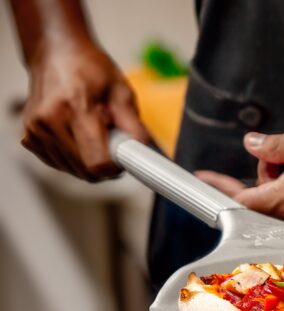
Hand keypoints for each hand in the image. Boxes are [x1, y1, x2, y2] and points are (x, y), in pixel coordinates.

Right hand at [21, 40, 148, 181]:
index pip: (97, 163)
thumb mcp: (121, 90)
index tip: (124, 155)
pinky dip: (75, 158)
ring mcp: (35, 131)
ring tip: (92, 132)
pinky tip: (77, 135)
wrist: (55, 53)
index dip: (116, 166)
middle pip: (87, 171)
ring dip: (90, 160)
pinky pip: (61, 165)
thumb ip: (134, 125)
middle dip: (105, 162)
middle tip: (111, 138)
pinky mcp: (29, 139)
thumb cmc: (89, 68)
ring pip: (74, 171)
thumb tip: (142, 153)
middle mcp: (49, 122)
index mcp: (74, 107)